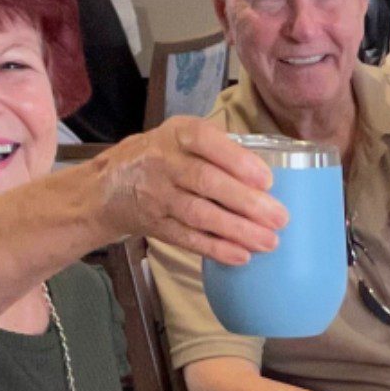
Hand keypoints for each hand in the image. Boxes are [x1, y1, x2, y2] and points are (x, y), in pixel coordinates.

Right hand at [93, 117, 288, 265]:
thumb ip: (222, 150)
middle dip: (246, 202)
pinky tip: (240, 255)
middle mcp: (163, 162)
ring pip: (198, 213)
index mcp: (178, 134)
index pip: (205, 140)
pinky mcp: (154, 224)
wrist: (109, 184)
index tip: (267, 180)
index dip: (236, 160)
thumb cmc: (167, 157)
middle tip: (280, 218)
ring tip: (269, 242)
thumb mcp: (186, 138)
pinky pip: (186, 238)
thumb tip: (272, 179)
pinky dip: (215, 248)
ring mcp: (157, 195)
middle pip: (205, 182)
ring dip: (236, 230)